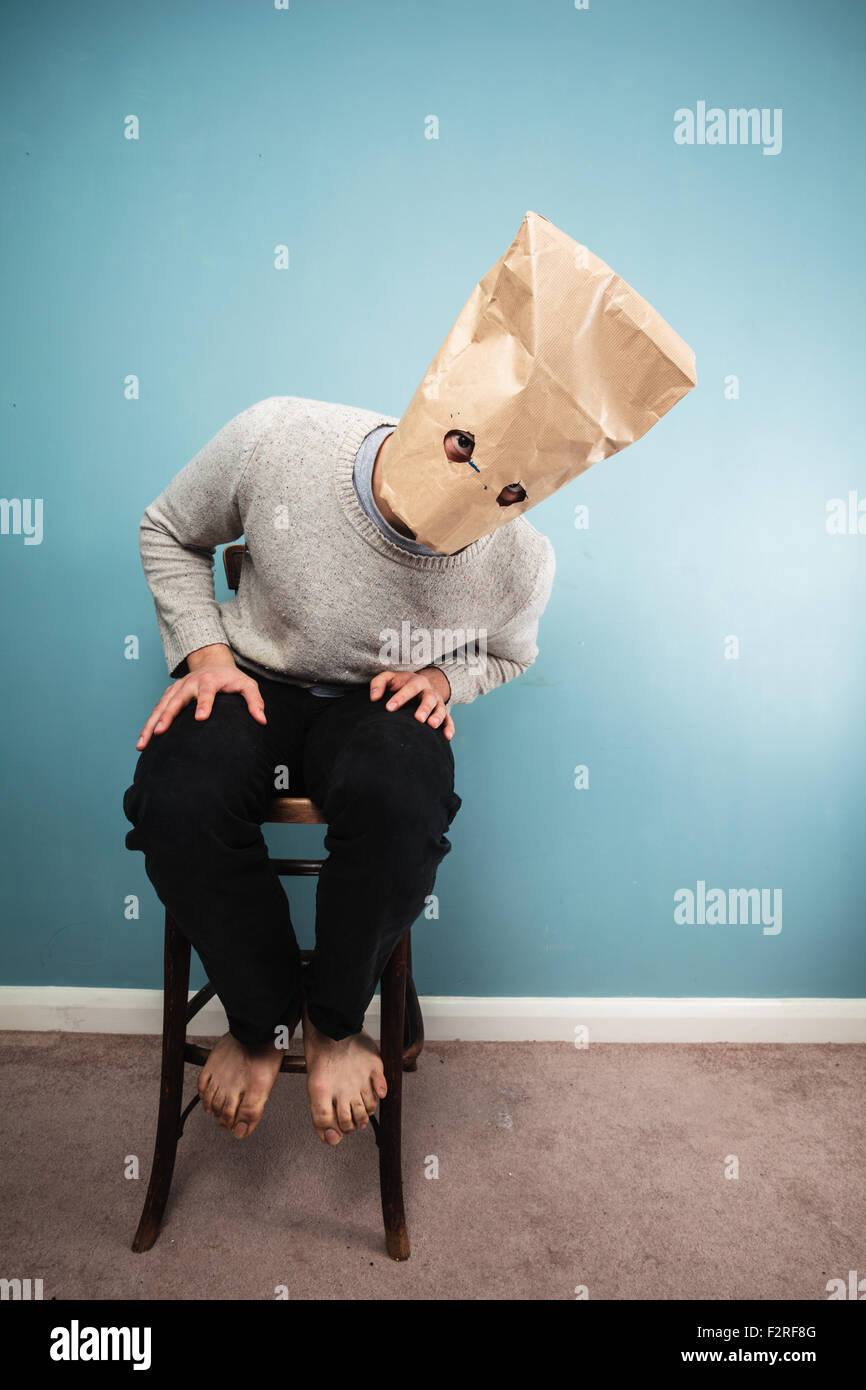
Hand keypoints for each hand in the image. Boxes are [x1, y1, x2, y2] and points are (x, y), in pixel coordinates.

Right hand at [135, 664, 265, 748]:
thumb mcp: (247, 685)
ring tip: (143, 744)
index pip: (206, 692)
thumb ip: (255, 701)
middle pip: (176, 700)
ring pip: (161, 706)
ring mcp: (177, 689)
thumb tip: (262, 720)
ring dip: (151, 724)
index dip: (204, 703)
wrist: (212, 662)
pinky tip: (142, 742)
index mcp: (209, 681)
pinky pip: (156, 710)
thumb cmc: (231, 678)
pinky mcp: (170, 694)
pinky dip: (148, 724)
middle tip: (160, 732)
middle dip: (167, 715)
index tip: (201, 718)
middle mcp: (190, 683)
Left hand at [369, 667, 453, 739]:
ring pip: (441, 709)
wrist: (422, 685)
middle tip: (418, 718)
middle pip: (429, 698)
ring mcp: (438, 703)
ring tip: (431, 725)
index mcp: (416, 682)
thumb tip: (374, 698)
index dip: (400, 697)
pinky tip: (447, 737)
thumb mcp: (390, 678)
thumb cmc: (401, 684)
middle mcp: (429, 692)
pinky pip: (449, 720)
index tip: (389, 708)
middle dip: (424, 708)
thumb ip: (379, 683)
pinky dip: (449, 728)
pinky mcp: (443, 713)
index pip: (410, 688)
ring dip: (438, 717)